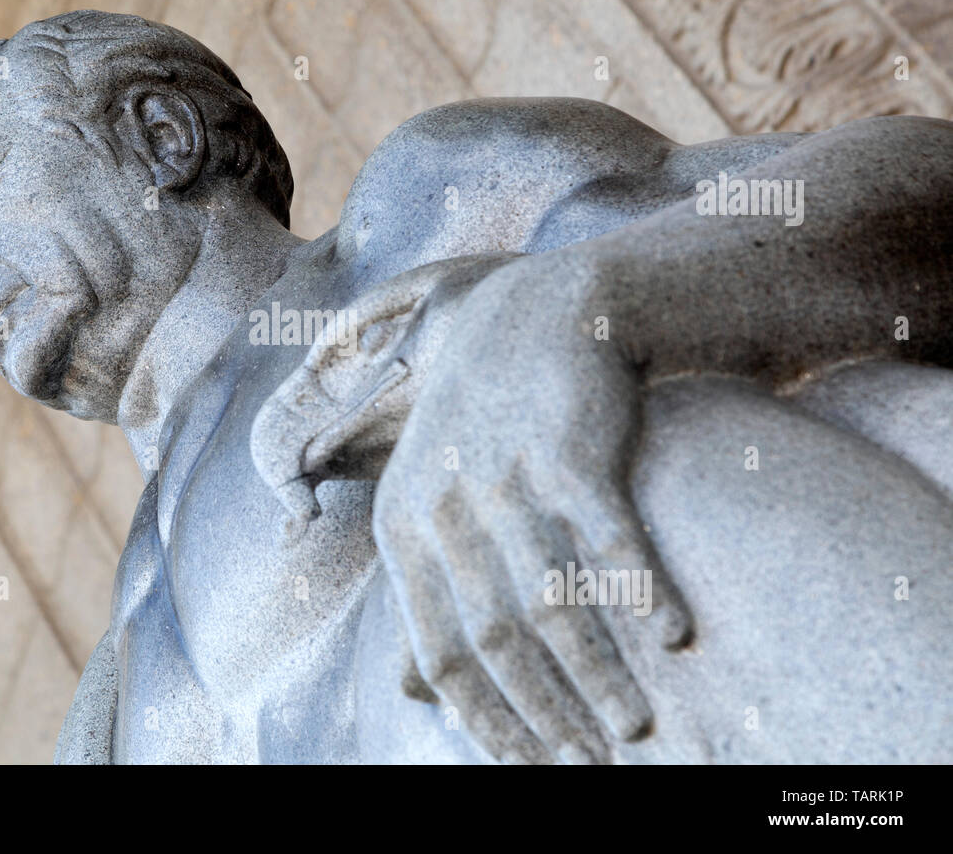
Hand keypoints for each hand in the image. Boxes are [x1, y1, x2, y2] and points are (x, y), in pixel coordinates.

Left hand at [372, 252, 693, 762]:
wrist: (537, 316)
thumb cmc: (482, 422)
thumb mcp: (432, 498)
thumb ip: (424, 590)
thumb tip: (411, 691)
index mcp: (403, 527)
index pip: (441, 653)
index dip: (491, 721)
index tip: (534, 765)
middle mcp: (446, 506)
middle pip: (500, 642)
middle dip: (550, 715)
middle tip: (593, 764)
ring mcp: (505, 475)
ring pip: (556, 604)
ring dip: (602, 676)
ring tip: (639, 729)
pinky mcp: (568, 447)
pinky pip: (611, 537)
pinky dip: (645, 591)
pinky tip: (679, 635)